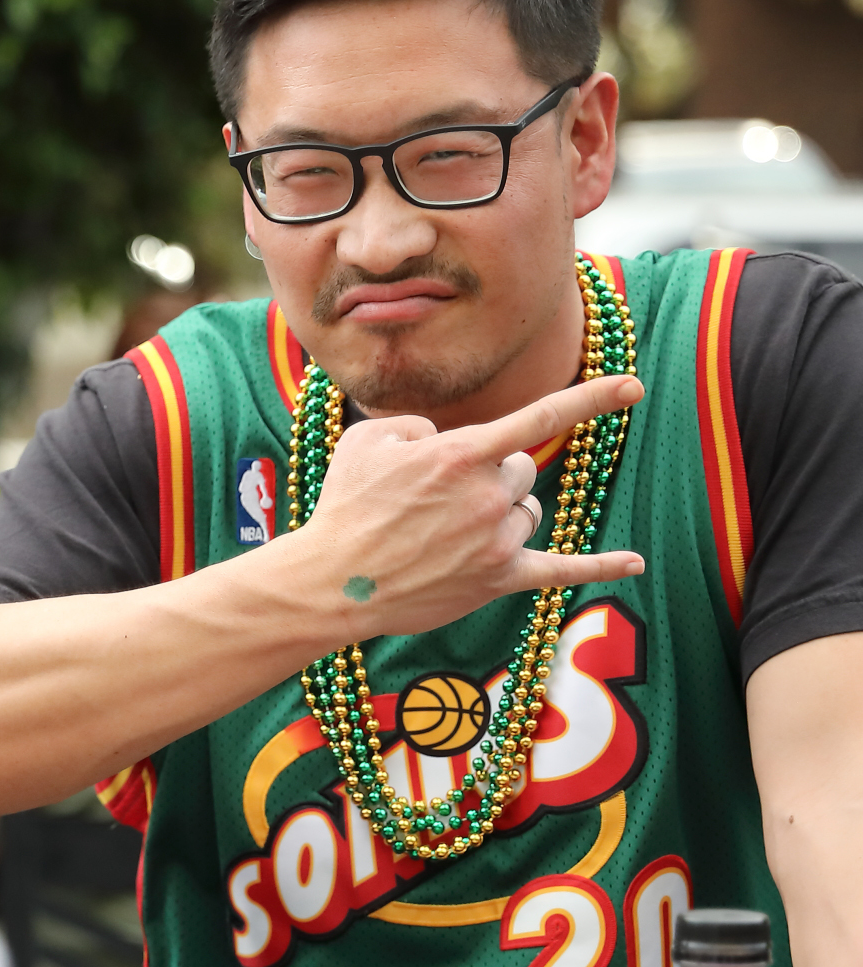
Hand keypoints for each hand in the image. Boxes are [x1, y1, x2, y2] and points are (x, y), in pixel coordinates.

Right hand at [286, 373, 645, 639]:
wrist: (333, 581)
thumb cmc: (345, 507)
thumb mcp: (367, 441)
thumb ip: (417, 426)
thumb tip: (442, 440)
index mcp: (462, 453)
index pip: (540, 417)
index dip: (592, 398)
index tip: (633, 385)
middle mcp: (489, 494)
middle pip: (522, 470)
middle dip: (491, 476)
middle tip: (440, 500)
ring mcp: (498, 540)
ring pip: (528, 512)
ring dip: (500, 514)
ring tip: (449, 533)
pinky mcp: (499, 579)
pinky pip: (562, 570)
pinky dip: (600, 566)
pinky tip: (634, 561)